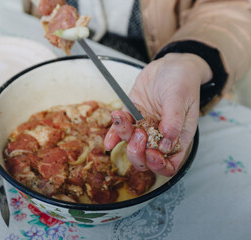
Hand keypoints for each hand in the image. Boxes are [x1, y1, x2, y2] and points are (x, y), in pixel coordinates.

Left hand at [104, 53, 211, 175]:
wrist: (169, 65)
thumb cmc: (182, 81)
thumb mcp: (180, 98)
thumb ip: (174, 121)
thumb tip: (167, 143)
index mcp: (177, 138)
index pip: (169, 165)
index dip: (159, 166)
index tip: (151, 153)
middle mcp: (159, 138)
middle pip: (145, 160)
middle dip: (138, 153)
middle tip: (139, 135)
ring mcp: (144, 128)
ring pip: (131, 144)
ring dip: (125, 137)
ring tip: (123, 118)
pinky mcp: (131, 117)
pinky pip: (120, 131)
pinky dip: (113, 135)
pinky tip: (108, 140)